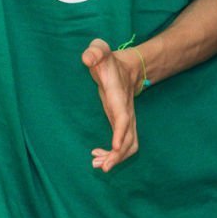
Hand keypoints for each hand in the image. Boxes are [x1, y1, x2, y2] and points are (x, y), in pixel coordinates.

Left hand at [82, 39, 140, 170]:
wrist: (125, 67)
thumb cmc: (108, 60)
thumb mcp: (100, 50)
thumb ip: (94, 51)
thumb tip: (87, 58)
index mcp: (118, 97)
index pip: (123, 118)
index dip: (120, 133)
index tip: (115, 148)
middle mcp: (126, 112)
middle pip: (129, 139)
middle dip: (118, 155)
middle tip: (102, 166)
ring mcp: (126, 120)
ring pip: (128, 146)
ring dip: (117, 159)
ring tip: (98, 165)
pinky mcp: (121, 124)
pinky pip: (123, 145)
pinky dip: (114, 154)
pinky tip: (97, 155)